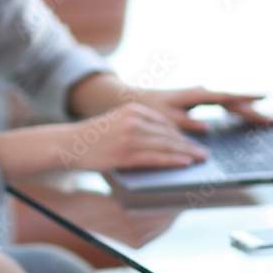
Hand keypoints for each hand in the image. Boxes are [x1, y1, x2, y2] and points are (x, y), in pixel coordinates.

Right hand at [68, 102, 208, 171]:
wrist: (68, 144)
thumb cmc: (95, 137)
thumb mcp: (119, 121)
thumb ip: (140, 125)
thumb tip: (166, 139)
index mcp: (134, 108)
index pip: (166, 121)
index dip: (183, 133)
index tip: (196, 141)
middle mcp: (133, 119)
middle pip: (169, 132)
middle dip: (189, 143)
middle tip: (205, 152)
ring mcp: (129, 136)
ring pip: (165, 144)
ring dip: (186, 152)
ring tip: (200, 159)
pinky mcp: (124, 153)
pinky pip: (155, 157)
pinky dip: (172, 160)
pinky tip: (184, 163)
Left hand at [134, 86, 272, 132]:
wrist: (133, 98)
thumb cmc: (149, 108)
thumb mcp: (165, 117)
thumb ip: (185, 122)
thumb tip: (207, 126)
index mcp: (195, 95)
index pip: (226, 97)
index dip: (246, 98)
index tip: (264, 97)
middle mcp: (201, 93)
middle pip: (232, 101)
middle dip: (252, 110)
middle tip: (271, 120)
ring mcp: (200, 96)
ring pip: (228, 103)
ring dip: (245, 110)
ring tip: (264, 119)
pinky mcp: (197, 102)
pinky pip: (221, 105)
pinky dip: (234, 110)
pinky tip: (243, 114)